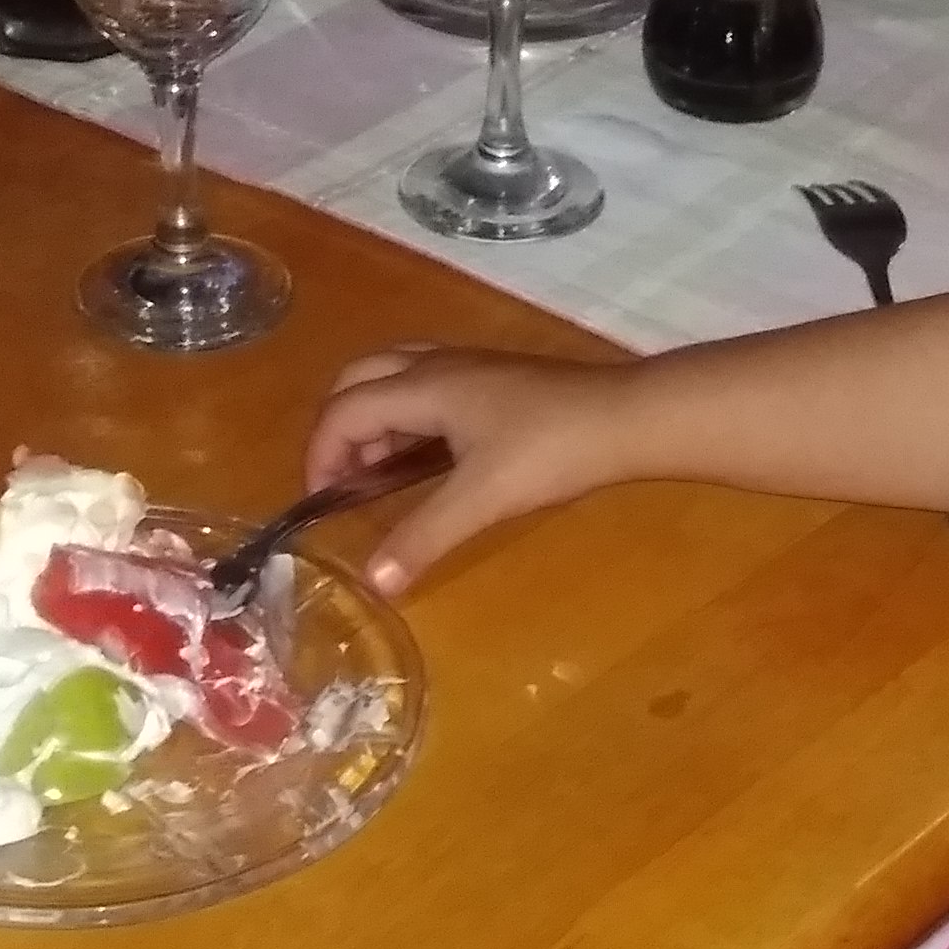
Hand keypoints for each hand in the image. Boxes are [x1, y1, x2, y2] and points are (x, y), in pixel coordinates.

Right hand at [303, 344, 638, 591]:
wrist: (627, 418)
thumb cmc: (550, 451)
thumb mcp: (481, 499)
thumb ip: (423, 537)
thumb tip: (374, 582)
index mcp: (424, 386)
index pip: (344, 411)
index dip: (320, 455)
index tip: (322, 504)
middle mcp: (438, 366)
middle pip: (360, 379)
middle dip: (340, 429)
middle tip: (345, 482)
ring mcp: (470, 367)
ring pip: (395, 378)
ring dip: (375, 421)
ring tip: (383, 475)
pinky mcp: (496, 379)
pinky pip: (428, 386)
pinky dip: (408, 417)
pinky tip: (432, 458)